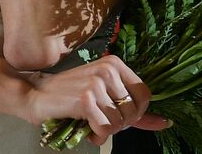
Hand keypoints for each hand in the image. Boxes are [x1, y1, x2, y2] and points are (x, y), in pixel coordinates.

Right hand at [22, 55, 166, 144]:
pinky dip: (96, 136)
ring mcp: (97, 83)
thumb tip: (165, 123)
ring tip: (92, 125)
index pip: (145, 94)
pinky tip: (87, 130)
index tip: (121, 117)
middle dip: (119, 125)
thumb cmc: (71, 96)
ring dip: (106, 132)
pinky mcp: (85, 99)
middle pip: (132, 111)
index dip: (137, 113)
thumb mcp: (104, 95)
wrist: (37, 94)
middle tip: (101, 122)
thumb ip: (134, 109)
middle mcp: (108, 70)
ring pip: (119, 123)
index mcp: (115, 64)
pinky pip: (105, 129)